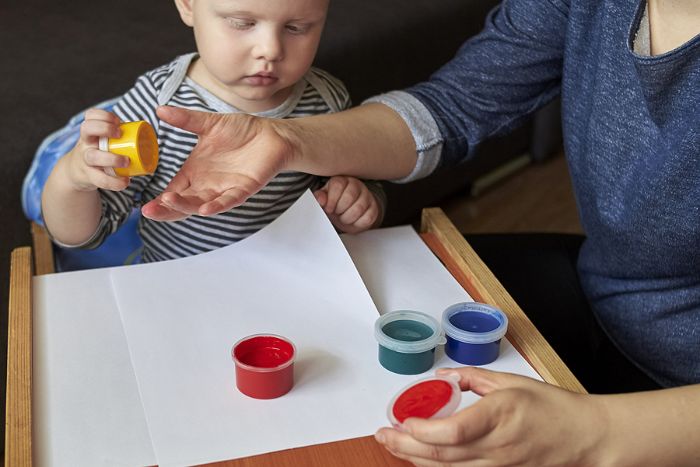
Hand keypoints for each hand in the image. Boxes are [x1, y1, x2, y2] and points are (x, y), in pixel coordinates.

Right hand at [64, 108, 129, 191]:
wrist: (76, 172)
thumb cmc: (98, 152)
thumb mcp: (101, 140)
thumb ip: (118, 135)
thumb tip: (147, 134)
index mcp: (91, 132)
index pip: (91, 115)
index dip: (104, 115)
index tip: (117, 121)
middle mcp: (85, 143)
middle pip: (87, 129)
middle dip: (104, 128)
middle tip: (120, 134)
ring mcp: (85, 159)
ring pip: (93, 156)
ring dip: (111, 158)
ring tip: (126, 162)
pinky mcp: (88, 176)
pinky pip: (99, 179)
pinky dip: (113, 182)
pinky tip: (125, 182)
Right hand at [142, 106, 294, 220]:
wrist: (271, 134)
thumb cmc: (242, 130)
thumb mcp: (209, 123)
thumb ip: (186, 119)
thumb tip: (160, 109)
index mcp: (195, 172)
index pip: (174, 190)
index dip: (160, 200)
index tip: (144, 207)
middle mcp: (207, 184)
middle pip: (183, 203)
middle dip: (167, 208)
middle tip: (149, 211)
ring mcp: (225, 188)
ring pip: (201, 204)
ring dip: (185, 206)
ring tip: (169, 202)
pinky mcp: (243, 189)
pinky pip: (228, 200)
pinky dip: (216, 205)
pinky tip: (204, 209)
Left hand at [314, 176, 380, 232]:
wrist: (349, 213)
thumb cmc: (335, 204)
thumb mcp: (325, 199)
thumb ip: (320, 197)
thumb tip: (320, 199)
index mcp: (342, 180)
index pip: (338, 184)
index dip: (331, 199)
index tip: (328, 208)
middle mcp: (356, 185)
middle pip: (349, 196)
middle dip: (340, 209)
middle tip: (336, 213)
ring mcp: (367, 196)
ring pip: (359, 208)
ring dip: (347, 218)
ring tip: (343, 217)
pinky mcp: (374, 208)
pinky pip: (367, 217)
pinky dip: (357, 223)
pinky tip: (353, 221)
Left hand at [375, 367, 605, 465]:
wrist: (582, 438)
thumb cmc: (551, 407)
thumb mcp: (511, 381)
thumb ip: (473, 378)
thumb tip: (441, 377)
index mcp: (499, 416)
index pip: (453, 432)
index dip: (422, 431)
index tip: (401, 420)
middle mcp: (495, 446)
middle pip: (441, 454)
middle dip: (404, 446)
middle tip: (381, 434)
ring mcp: (496, 465)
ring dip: (414, 458)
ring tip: (390, 444)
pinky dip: (435, 466)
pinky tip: (419, 457)